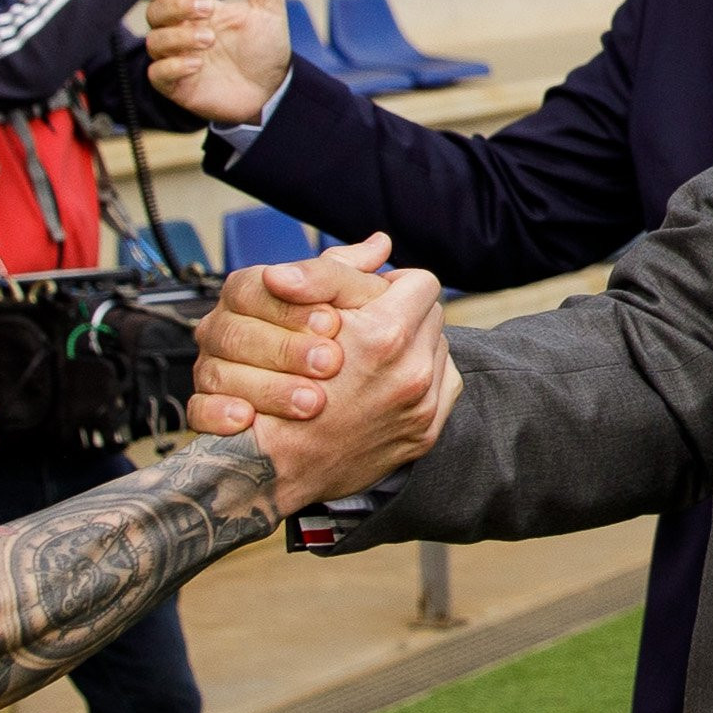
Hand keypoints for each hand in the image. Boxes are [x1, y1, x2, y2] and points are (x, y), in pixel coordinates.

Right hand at [144, 0, 290, 124]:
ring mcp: (175, 58)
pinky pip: (157, 74)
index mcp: (194, 6)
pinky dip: (173, 66)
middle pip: (154, 10)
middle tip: (207, 10)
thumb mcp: (266, 4)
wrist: (274, 89)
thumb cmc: (265, 45)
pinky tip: (197, 63)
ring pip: (155, 41)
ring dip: (179, 37)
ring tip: (210, 40)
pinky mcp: (177, 86)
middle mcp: (179, 30)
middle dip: (175, 7)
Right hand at [189, 233, 389, 428]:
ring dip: (267, 387)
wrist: (328, 422)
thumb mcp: (348, 308)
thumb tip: (379, 245)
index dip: (290, 307)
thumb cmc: (336, 353)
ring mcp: (214, 372)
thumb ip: (352, 279)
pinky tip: (248, 419)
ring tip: (311, 402)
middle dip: (286, 349)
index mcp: (252, 296)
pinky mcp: (208, 413)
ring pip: (216, 372)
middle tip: (331, 363)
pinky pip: (199, 412)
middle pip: (234, 332)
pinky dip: (220, 413)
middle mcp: (227, 330)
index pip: (253, 289)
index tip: (333, 323)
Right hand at [189, 234, 460, 512]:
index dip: (390, 285)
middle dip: (403, 315)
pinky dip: (419, 382)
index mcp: (385, 336)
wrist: (270, 469)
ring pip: (438, 350)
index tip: (368, 300)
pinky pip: (442, 388)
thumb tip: (380, 244)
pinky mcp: (424, 435)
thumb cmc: (273, 386)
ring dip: (411, 347)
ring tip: (374, 358)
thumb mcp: (294, 315)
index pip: (419, 281)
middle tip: (369, 328)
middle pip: (432, 316)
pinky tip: (383, 386)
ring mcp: (422, 408)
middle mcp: (413, 374)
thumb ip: (338, 274)